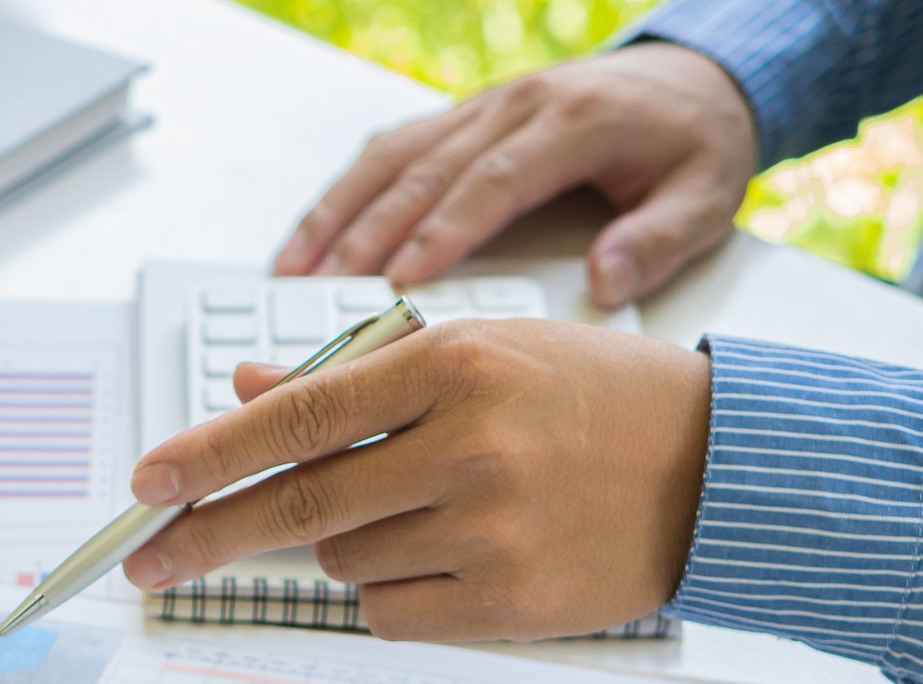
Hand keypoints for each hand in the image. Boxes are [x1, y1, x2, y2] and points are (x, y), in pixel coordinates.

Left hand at [122, 320, 711, 639]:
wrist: (720, 467)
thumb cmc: (585, 397)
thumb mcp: (479, 351)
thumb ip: (355, 377)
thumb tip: (243, 388)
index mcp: (452, 365)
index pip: (298, 417)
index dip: (208, 453)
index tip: (143, 482)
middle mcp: (468, 446)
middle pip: (296, 507)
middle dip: (205, 535)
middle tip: (143, 557)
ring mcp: (490, 530)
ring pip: (344, 562)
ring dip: (352, 545)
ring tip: (433, 510)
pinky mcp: (511, 603)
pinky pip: (391, 613)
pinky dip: (396, 592)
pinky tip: (456, 557)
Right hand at [273, 42, 755, 307]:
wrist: (697, 79)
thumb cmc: (694, 145)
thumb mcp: (708, 194)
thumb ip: (658, 239)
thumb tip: (605, 281)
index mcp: (576, 121)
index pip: (495, 180)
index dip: (443, 229)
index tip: (401, 278)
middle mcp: (517, 106)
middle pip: (426, 169)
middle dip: (367, 230)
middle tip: (323, 286)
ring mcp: (481, 108)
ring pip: (394, 157)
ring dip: (338, 212)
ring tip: (294, 268)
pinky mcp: (461, 119)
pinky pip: (391, 150)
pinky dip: (345, 193)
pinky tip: (312, 235)